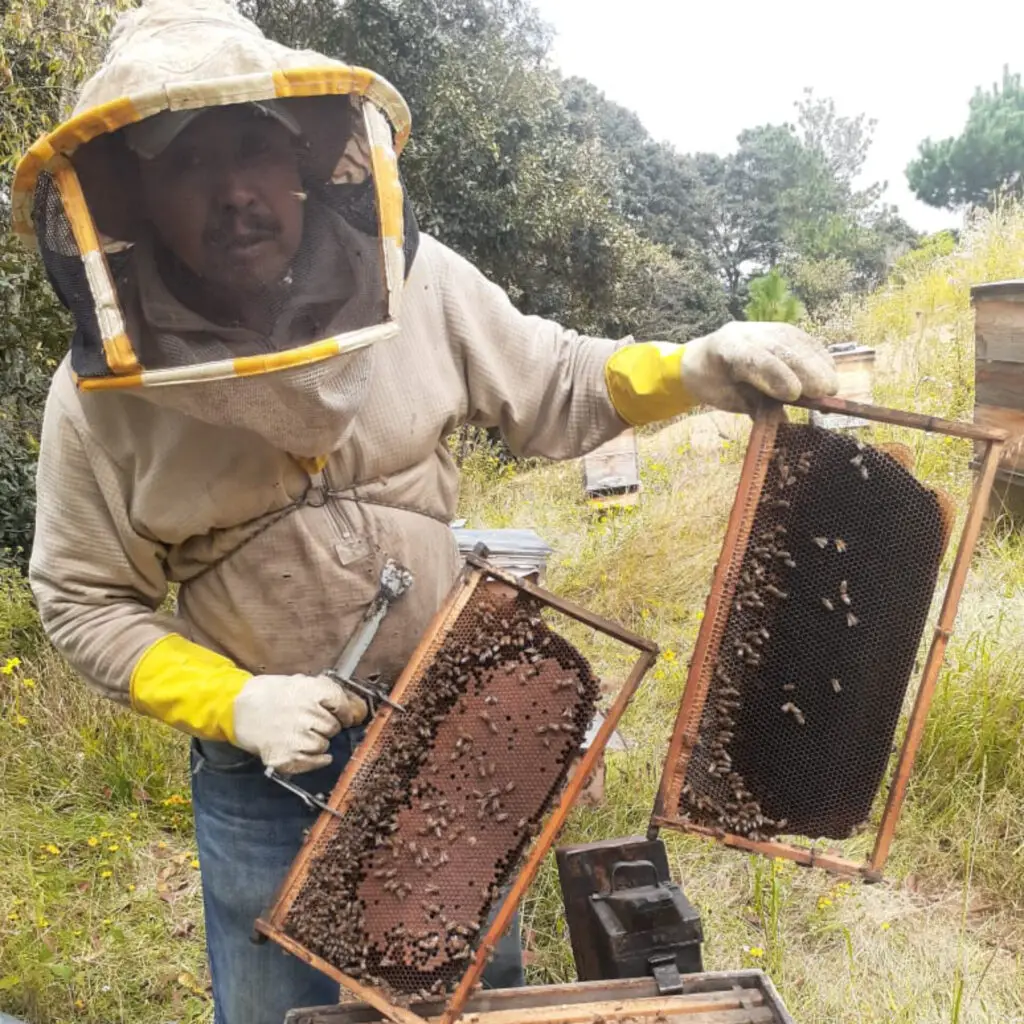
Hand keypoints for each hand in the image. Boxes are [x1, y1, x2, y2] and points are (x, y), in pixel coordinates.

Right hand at [232, 674, 367, 774]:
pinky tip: (303, 749)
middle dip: (327, 725)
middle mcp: (307, 714)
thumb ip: (328, 691)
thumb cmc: (272, 694)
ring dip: (318, 741)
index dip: (345, 711)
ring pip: (324, 744)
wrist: (238, 709)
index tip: (344, 715)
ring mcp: (296, 737)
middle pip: (334, 727)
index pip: (343, 704)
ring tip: (300, 733)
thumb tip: (357, 706)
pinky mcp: (287, 756)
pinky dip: (314, 759)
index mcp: (312, 691)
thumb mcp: (301, 682)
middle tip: (310, 722)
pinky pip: (315, 761)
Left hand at [680, 322, 838, 413]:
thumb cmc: (713, 384)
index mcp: (725, 348)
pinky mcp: (777, 329)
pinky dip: (817, 353)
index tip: (796, 394)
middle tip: (824, 392)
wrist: (701, 360)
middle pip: (779, 347)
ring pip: (793, 341)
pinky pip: (801, 338)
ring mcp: (762, 328)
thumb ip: (753, 405)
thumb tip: (784, 422)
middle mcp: (745, 332)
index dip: (777, 374)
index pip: (754, 358)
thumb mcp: (728, 399)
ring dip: (816, 362)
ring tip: (831, 385)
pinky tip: (829, 369)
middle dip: (805, 369)